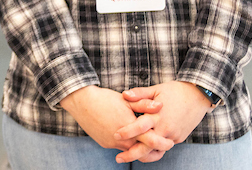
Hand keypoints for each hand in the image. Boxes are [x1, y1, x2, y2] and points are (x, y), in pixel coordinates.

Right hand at [59, 86, 173, 159]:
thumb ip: (145, 105)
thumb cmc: (105, 99)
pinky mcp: (104, 143)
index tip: (170, 142)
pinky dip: (127, 144)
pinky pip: (119, 147)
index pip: (153, 142)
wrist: (81, 102)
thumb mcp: (127, 100)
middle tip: (162, 147)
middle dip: (154, 152)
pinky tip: (129, 136)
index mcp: (131, 129)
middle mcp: (122, 140)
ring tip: (147, 142)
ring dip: (139, 148)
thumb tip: (160, 106)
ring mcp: (112, 143)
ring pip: (131, 151)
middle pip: (143, 152)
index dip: (163, 143)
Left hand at [116, 81, 213, 151]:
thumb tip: (124, 94)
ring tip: (128, 156)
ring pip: (156, 150)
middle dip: (132, 154)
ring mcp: (173, 135)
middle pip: (147, 146)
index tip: (116, 135)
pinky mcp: (179, 138)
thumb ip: (139, 94)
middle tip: (118, 158)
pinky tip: (143, 150)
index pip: (140, 127)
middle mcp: (166, 128)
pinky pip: (164, 146)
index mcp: (158, 115)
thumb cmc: (175, 91)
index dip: (127, 132)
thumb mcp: (156, 89)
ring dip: (143, 154)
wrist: (198, 96)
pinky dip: (154, 149)